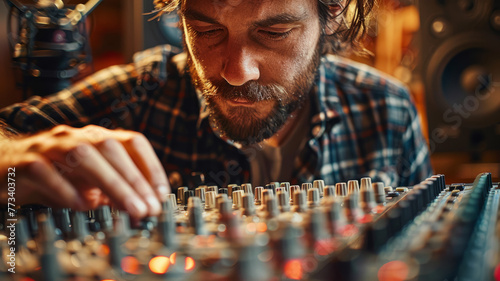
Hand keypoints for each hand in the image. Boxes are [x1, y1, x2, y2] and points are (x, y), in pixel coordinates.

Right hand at [0, 125, 170, 217]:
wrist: (3, 165)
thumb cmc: (52, 174)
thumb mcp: (87, 181)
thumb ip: (111, 189)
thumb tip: (140, 206)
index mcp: (96, 138)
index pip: (132, 142)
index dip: (151, 166)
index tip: (161, 194)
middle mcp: (76, 136)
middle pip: (111, 149)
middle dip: (135, 180)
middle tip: (148, 208)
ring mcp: (50, 146)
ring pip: (84, 157)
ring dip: (112, 184)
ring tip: (129, 209)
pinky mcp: (26, 161)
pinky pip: (48, 172)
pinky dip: (68, 190)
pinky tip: (83, 206)